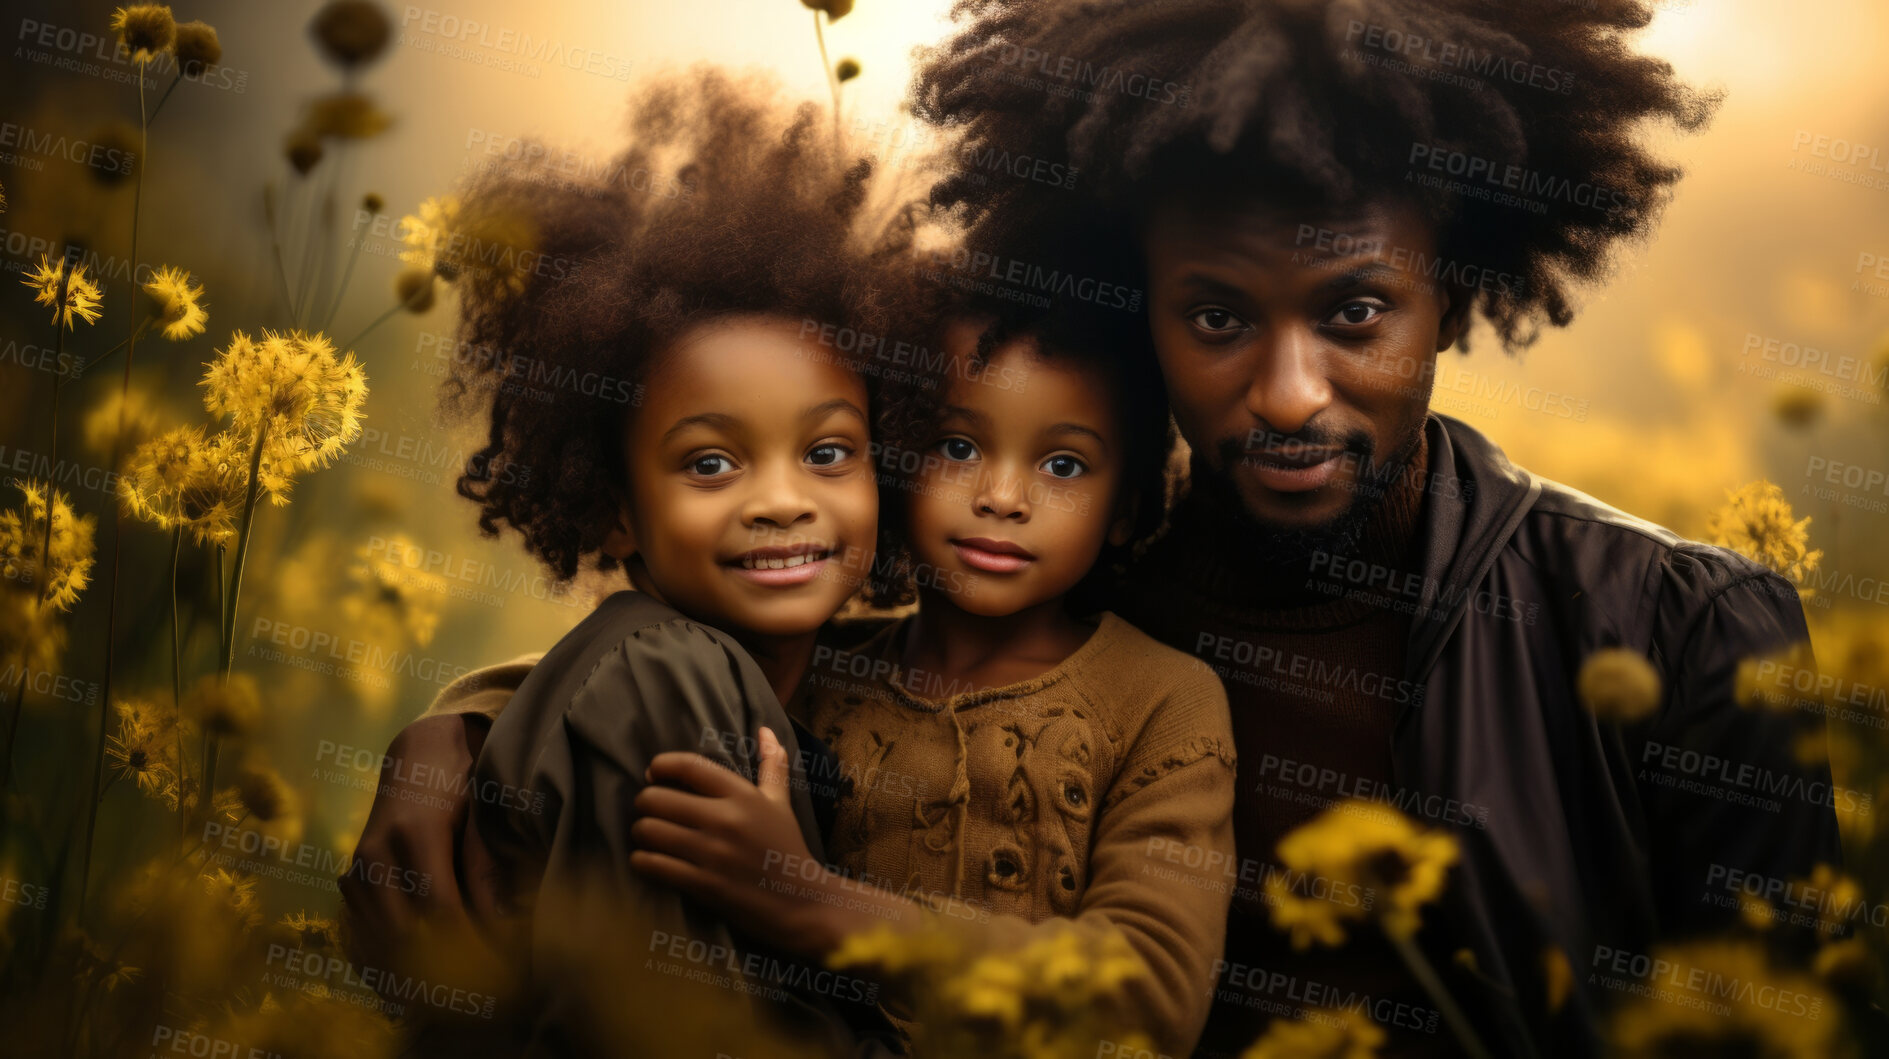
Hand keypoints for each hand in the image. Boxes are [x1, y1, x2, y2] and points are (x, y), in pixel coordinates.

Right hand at [339, 713, 505, 976]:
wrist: (419, 751)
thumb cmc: (463, 777)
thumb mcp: (483, 811)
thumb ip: (487, 866)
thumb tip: (501, 924)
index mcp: (414, 834)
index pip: (441, 908)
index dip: (469, 944)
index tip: (500, 966)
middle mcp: (376, 855)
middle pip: (405, 933)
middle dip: (443, 966)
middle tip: (482, 988)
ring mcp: (357, 869)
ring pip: (380, 940)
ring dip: (414, 969)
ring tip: (456, 988)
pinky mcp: (351, 881)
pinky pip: (365, 934)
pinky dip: (391, 959)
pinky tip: (420, 975)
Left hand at [628, 726, 840, 956]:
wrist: (802, 903)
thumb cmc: (788, 849)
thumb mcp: (781, 803)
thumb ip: (771, 765)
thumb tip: (765, 730)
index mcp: (742, 795)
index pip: (688, 766)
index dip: (660, 765)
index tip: (653, 774)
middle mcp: (725, 819)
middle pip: (656, 798)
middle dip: (645, 803)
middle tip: (650, 811)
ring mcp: (712, 853)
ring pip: (648, 831)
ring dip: (641, 833)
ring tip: (648, 836)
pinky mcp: (702, 884)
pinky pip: (652, 865)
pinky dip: (641, 862)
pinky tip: (647, 861)